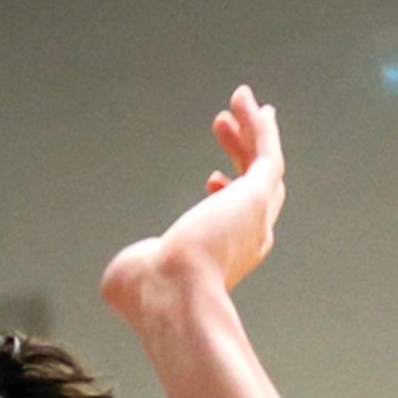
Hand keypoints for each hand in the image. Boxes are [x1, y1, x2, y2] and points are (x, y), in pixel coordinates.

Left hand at [102, 90, 284, 318]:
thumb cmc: (148, 294)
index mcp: (224, 261)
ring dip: (251, 133)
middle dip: (242, 154)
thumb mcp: (137, 274)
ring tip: (236, 102)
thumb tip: (131, 266)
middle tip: (224, 126)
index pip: (238, 222)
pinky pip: (267, 154)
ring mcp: (255, 217)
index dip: (228, 194)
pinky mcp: (258, 196)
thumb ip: (140, 263)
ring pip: (262, 166)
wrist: (170, 297)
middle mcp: (248, 240)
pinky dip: (259, 126)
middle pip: (255, 187)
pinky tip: (245, 100)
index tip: (211, 179)